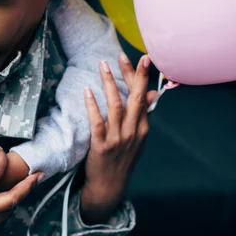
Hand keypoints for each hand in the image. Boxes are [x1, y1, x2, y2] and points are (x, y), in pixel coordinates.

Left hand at [80, 54, 156, 224]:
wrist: (109, 186)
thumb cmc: (121, 159)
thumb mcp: (137, 138)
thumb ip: (143, 115)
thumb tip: (153, 94)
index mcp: (143, 128)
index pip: (143, 97)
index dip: (141, 77)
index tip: (141, 58)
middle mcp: (134, 131)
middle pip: (135, 98)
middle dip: (131, 75)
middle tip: (123, 54)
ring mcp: (119, 139)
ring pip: (116, 106)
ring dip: (110, 83)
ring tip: (102, 65)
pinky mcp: (102, 145)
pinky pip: (98, 122)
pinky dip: (93, 105)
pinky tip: (88, 91)